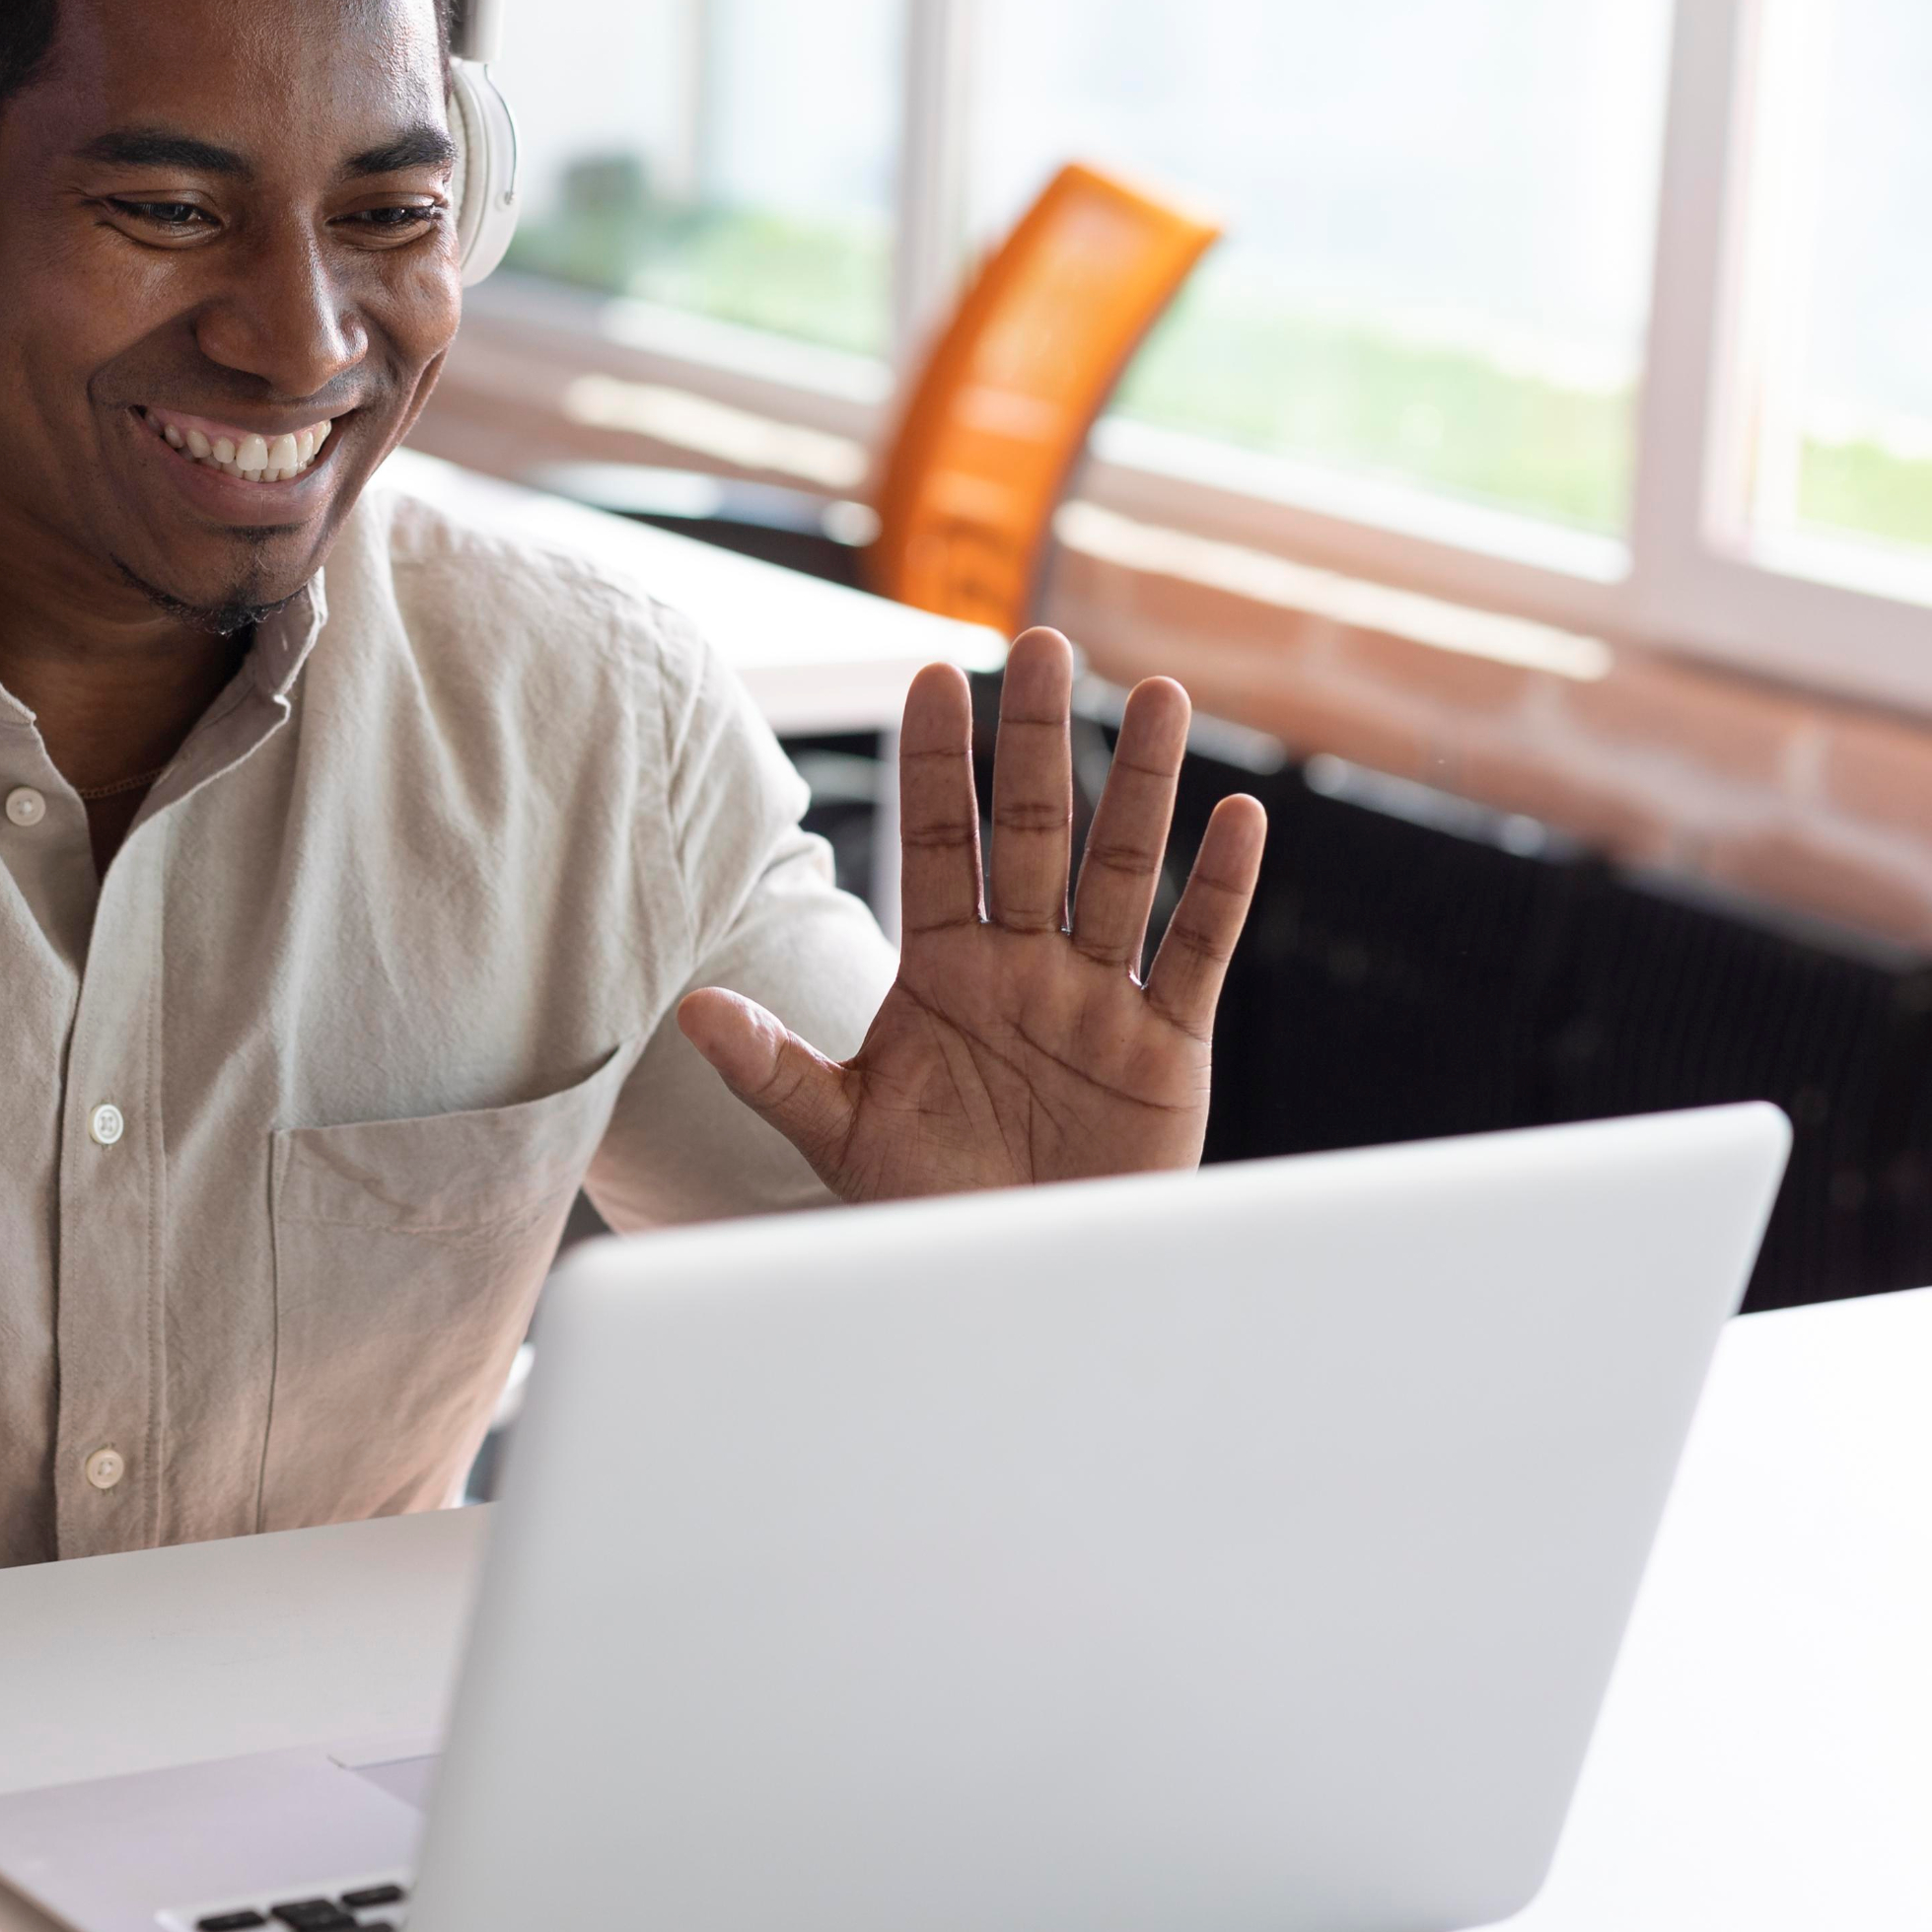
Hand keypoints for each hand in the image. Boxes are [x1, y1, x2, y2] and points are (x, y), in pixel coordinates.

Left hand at [679, 629, 1265, 1201]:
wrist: (1015, 1288)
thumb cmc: (925, 1208)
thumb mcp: (843, 1135)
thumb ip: (774, 1070)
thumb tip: (691, 1012)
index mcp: (942, 972)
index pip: (937, 844)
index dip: (937, 764)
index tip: (932, 676)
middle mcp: (1022, 966)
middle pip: (1035, 832)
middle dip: (1038, 740)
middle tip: (1045, 643)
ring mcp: (1096, 998)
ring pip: (1123, 870)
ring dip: (1142, 785)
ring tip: (1159, 694)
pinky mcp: (1164, 1046)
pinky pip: (1196, 953)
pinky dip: (1220, 889)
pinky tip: (1239, 816)